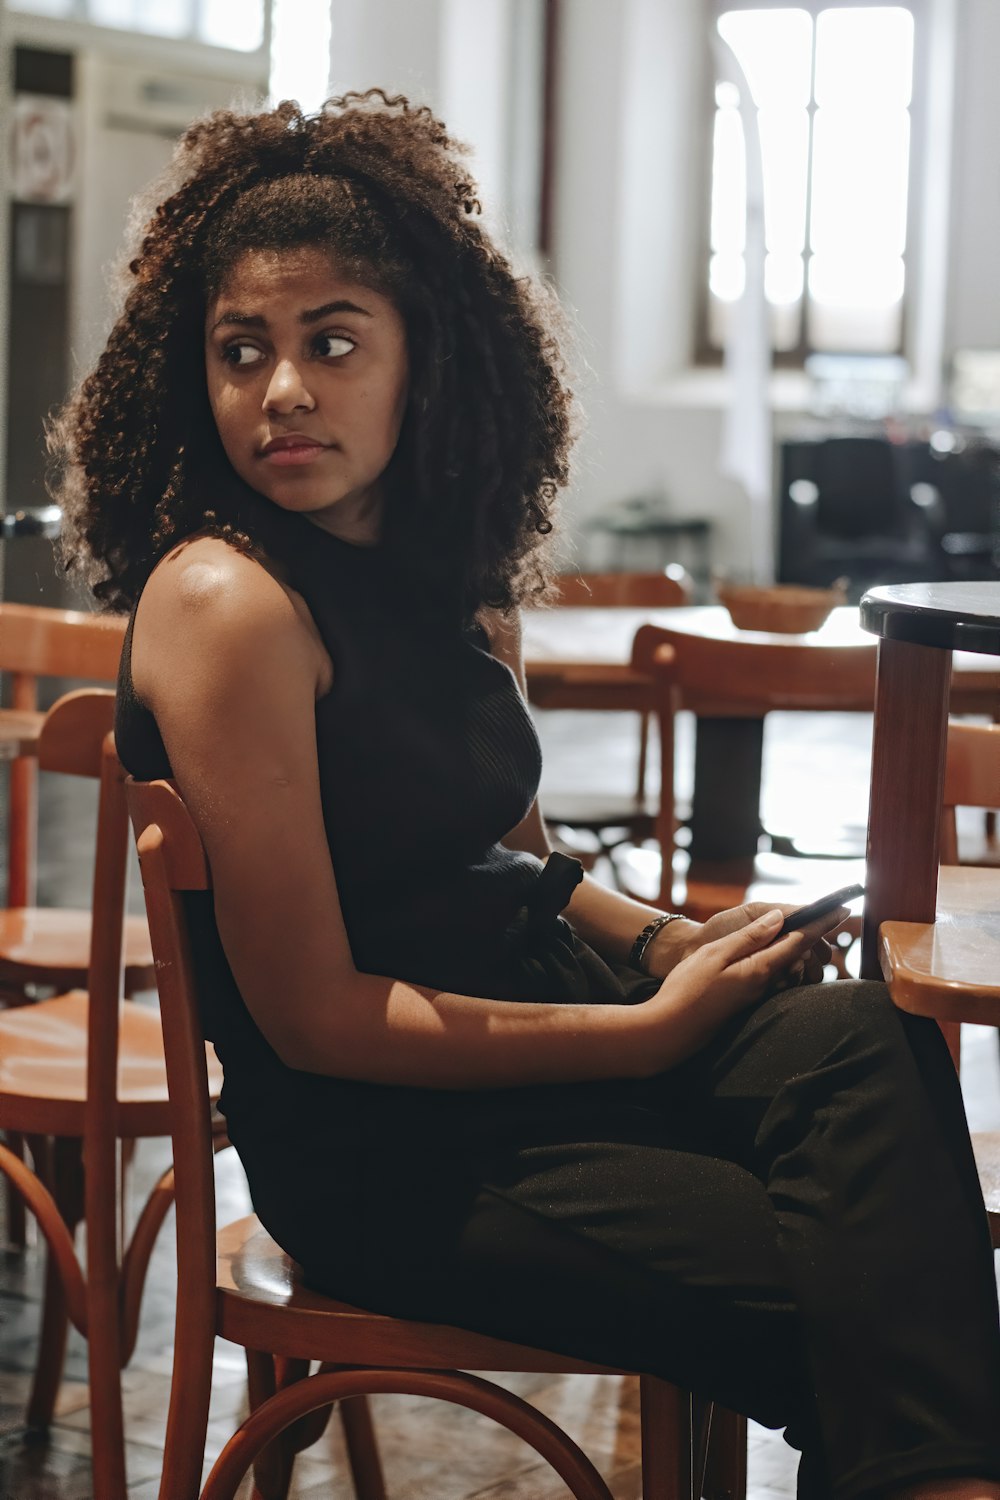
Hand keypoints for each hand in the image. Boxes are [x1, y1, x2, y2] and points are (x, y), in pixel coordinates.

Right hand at [637, 906, 847, 1073]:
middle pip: (803, 957)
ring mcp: (760, 995)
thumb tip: (780, 918)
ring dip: (802, 951)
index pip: (800, 941)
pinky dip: (786, 963)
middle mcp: (767, 984)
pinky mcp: (751, 1002)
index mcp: (761, 969)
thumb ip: (750, 937)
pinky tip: (777, 955)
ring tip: (805, 932)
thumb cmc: (687, 989)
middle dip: (817, 937)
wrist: (669, 1030)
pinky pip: (780, 980)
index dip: (822, 922)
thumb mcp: (716, 954)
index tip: (844, 908)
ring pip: (794, 970)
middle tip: (829, 915)